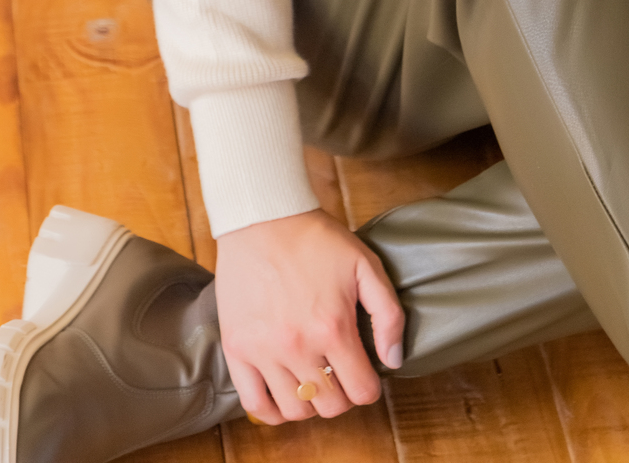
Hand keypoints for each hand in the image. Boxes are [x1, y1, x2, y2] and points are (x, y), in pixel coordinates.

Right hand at [215, 207, 403, 425]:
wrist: (263, 217)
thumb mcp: (365, 265)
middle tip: (339, 373)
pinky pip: (254, 404)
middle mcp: (298, 347)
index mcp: (333, 328)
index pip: (362, 392)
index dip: (369, 386)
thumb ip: (388, 314)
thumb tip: (392, 360)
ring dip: (310, 402)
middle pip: (330, 406)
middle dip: (342, 394)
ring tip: (312, 378)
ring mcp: (264, 351)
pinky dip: (272, 410)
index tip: (364, 372)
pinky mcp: (237, 349)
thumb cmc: (316, 239)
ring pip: (295, 411)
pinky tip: (283, 393)